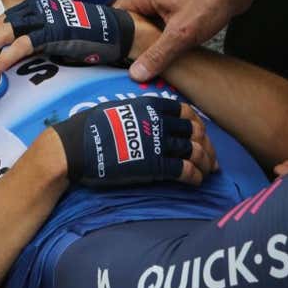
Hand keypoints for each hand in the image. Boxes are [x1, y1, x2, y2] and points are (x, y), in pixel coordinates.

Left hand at [0, 0, 134, 71]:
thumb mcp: (55, 35)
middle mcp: (37, 8)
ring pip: (6, 32)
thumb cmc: (87, 36)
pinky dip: (8, 57)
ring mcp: (44, 17)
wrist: (114, 31)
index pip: (3, 20)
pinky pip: (23, 45)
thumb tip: (13, 56)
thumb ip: (35, 41)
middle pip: (0, 25)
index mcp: (36, 8)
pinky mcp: (52, 31)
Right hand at [51, 97, 217, 186]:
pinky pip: (185, 170)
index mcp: (150, 105)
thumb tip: (146, 118)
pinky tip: (198, 181)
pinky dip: (196, 176)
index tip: (200, 134)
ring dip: (206, 163)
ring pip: (195, 151)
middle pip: (196, 132)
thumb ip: (138, 112)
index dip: (197, 124)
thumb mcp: (117, 109)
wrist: (75, 148)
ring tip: (209, 171)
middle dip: (208, 146)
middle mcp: (159, 122)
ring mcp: (158, 144)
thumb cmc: (90, 129)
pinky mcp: (155, 165)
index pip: (185, 111)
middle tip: (212, 158)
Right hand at [113, 0, 245, 81]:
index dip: (114, 34)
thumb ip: (157, 55)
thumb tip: (136, 73)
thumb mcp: (181, 34)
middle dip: (135, 39)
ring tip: (150, 57)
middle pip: (134, 19)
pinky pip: (165, 19)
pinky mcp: (182, 0)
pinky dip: (166, 32)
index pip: (118, 14)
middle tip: (132, 60)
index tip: (114, 53)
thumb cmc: (210, 3)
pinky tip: (171, 46)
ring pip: (151, 20)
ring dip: (153, 37)